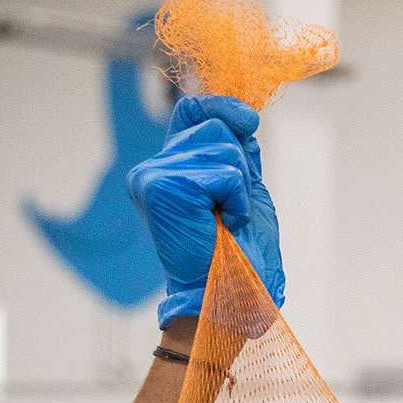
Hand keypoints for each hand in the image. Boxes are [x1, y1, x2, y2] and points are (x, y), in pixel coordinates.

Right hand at [127, 95, 284, 328]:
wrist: (228, 297)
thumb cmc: (238, 258)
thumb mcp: (244, 195)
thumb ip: (237, 157)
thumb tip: (241, 117)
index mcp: (170, 171)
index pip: (191, 111)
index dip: (222, 105)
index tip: (249, 120)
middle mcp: (153, 170)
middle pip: (213, 125)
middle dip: (240, 166)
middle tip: (232, 210)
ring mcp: (153, 177)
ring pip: (221, 145)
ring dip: (240, 187)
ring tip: (226, 220)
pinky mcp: (162, 187)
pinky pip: (224, 172)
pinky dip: (237, 199)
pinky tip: (223, 224)